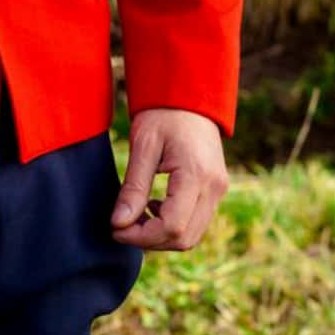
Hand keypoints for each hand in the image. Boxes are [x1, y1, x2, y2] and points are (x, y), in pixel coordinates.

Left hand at [110, 107, 227, 250]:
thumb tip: (118, 224)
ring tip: (135, 217)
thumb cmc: (163, 113)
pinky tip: (154, 207)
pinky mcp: (216, 189)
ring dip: (162, 236)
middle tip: (121, 227)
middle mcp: (214, 187)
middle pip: (184, 238)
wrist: (190, 94)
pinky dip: (174, 225)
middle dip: (150, 240)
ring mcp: (219, 189)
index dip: (142, 236)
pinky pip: (197, 222)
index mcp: (196, 174)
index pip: (172, 227)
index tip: (115, 228)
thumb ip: (133, 187)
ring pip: (192, 235)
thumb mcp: (143, 145)